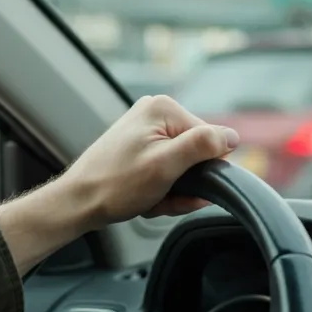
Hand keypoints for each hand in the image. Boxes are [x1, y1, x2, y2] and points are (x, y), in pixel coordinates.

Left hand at [58, 95, 239, 231]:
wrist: (79, 202)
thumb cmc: (115, 185)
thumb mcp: (166, 165)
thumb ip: (203, 146)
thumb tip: (233, 137)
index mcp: (163, 108)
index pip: (209, 140)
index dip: (201, 170)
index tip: (180, 186)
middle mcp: (154, 113)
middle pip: (194, 154)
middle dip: (183, 183)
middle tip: (160, 196)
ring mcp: (145, 130)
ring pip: (180, 168)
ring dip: (170, 191)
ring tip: (148, 199)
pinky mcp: (139, 148)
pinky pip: (165, 171)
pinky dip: (159, 190)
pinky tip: (144, 199)